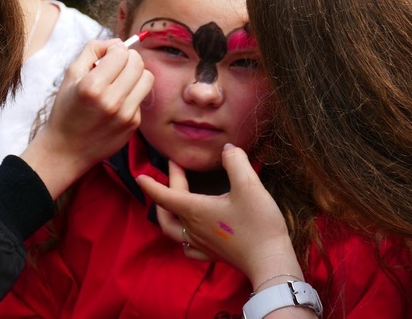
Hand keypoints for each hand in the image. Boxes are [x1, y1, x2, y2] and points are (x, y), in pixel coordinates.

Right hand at [21, 38, 152, 198]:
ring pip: (147, 78)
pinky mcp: (133, 125)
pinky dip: (131, 94)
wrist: (67, 149)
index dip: (114, 49)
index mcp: (92, 86)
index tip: (106, 55)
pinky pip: (141, 97)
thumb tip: (117, 42)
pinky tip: (117, 101)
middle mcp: (111, 101)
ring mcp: (125, 115)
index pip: (121, 52)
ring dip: (135, 74)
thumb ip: (92, 50)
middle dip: (128, 58)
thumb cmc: (67, 110)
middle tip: (115, 65)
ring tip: (120, 80)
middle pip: (138, 63)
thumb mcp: (70, 75)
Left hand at [136, 144, 302, 288]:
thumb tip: (227, 148)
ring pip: (172, 230)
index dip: (151, 185)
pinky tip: (188, 234)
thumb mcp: (249, 186)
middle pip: (168, 209)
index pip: (164, 196)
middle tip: (176, 169)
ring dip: (167, 214)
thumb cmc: (258, 224)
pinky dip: (182, 237)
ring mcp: (201, 244)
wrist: (271, 262)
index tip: (140, 176)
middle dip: (166, 188)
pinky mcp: (213, 255)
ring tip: (170, 203)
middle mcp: (192, 228)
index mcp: (195, 210)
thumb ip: (236, 162)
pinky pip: (188, 247)